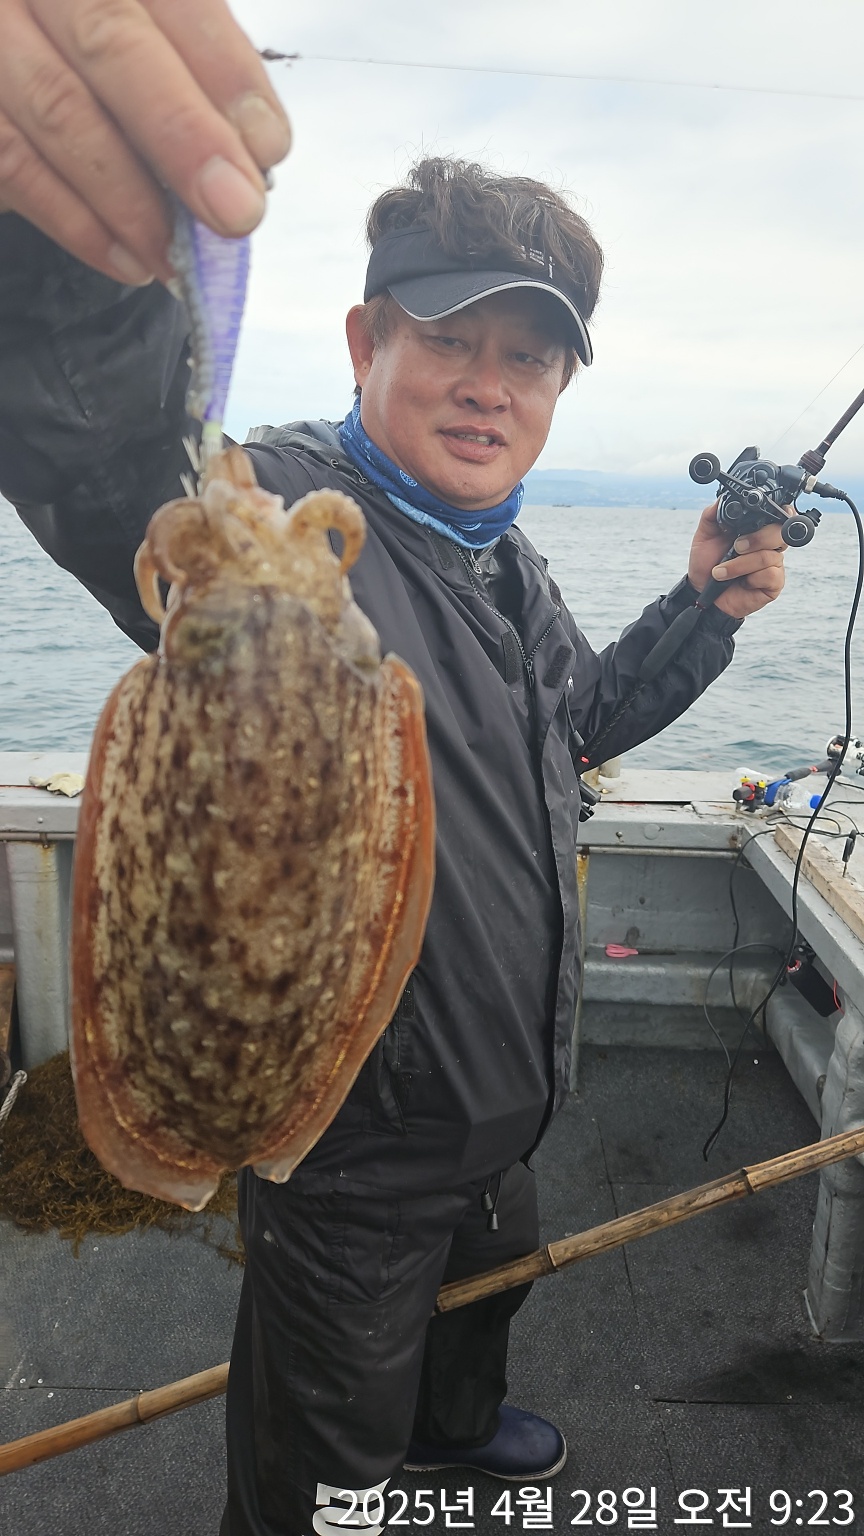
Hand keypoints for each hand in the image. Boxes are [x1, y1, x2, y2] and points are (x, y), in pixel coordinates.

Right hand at [0, 0, 290, 284]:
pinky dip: (78, 224)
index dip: (224, 70)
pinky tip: (129, 259)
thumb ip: (198, 86)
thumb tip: (254, 157)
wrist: (21, 70)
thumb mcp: (159, 55)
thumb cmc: (104, 76)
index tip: (268, 146)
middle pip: (109, 41)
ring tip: (177, 256)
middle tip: (236, 212)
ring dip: (130, 200)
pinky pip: (15, 165)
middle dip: (184, 134)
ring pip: (58, 108)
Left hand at [687, 501, 786, 619]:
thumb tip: (723, 497)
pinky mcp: (774, 583)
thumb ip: (713, 514)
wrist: (701, 593)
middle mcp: (769, 544)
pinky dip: (750, 578)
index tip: (760, 513)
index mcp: (757, 529)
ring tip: (721, 571)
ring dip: (740, 564)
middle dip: (756, 538)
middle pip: (780, 532)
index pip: (778, 514)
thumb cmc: (707, 564)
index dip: (776, 512)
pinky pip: (770, 574)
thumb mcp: (705, 535)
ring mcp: (774, 564)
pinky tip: (741, 582)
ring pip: (769, 555)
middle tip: (736, 546)